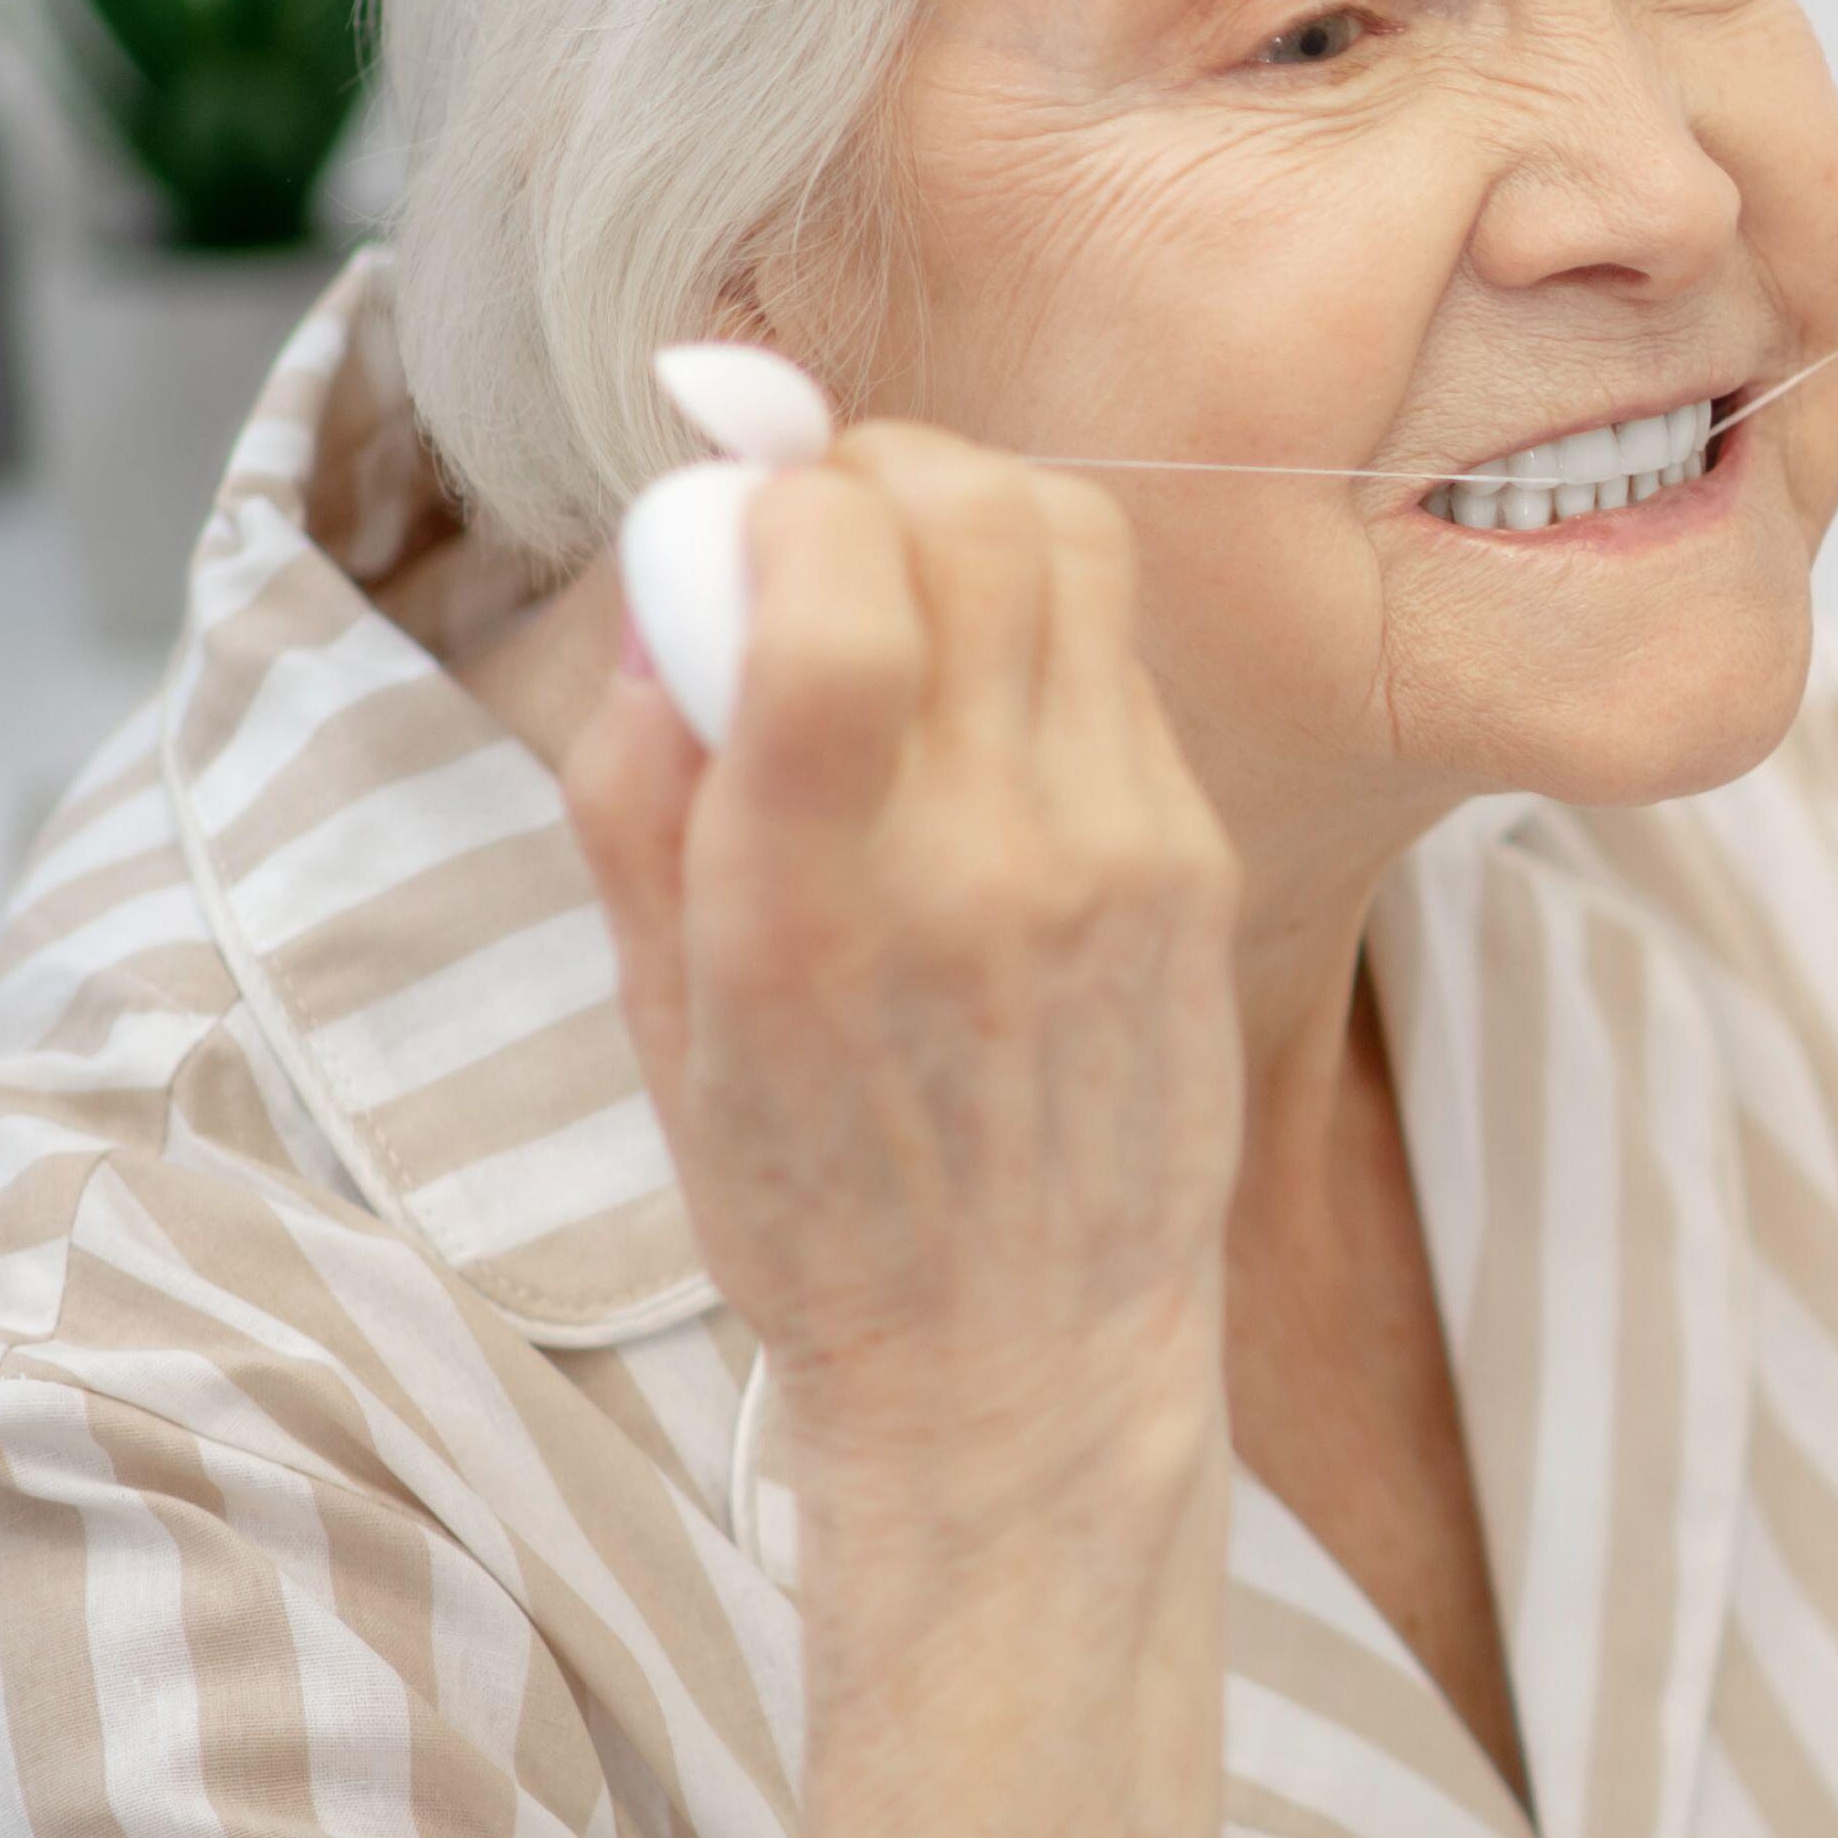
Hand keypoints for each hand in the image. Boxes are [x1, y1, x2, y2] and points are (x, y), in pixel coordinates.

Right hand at [555, 422, 1253, 1837]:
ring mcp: (1121, 848)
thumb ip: (640, 771)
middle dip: (870, 472)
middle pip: (967, 512)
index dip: (776, 496)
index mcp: (817, 895)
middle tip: (815, 532)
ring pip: (1068, 543)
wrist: (1018, 1365)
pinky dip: (1038, 623)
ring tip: (899, 582)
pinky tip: (982, 704)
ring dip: (966, 513)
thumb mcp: (651, 1007)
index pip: (834, 573)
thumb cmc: (808, 1201)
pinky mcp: (1197, 859)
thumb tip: (671, 557)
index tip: (736, 527)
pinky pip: (1118, 653)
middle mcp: (991, 852)